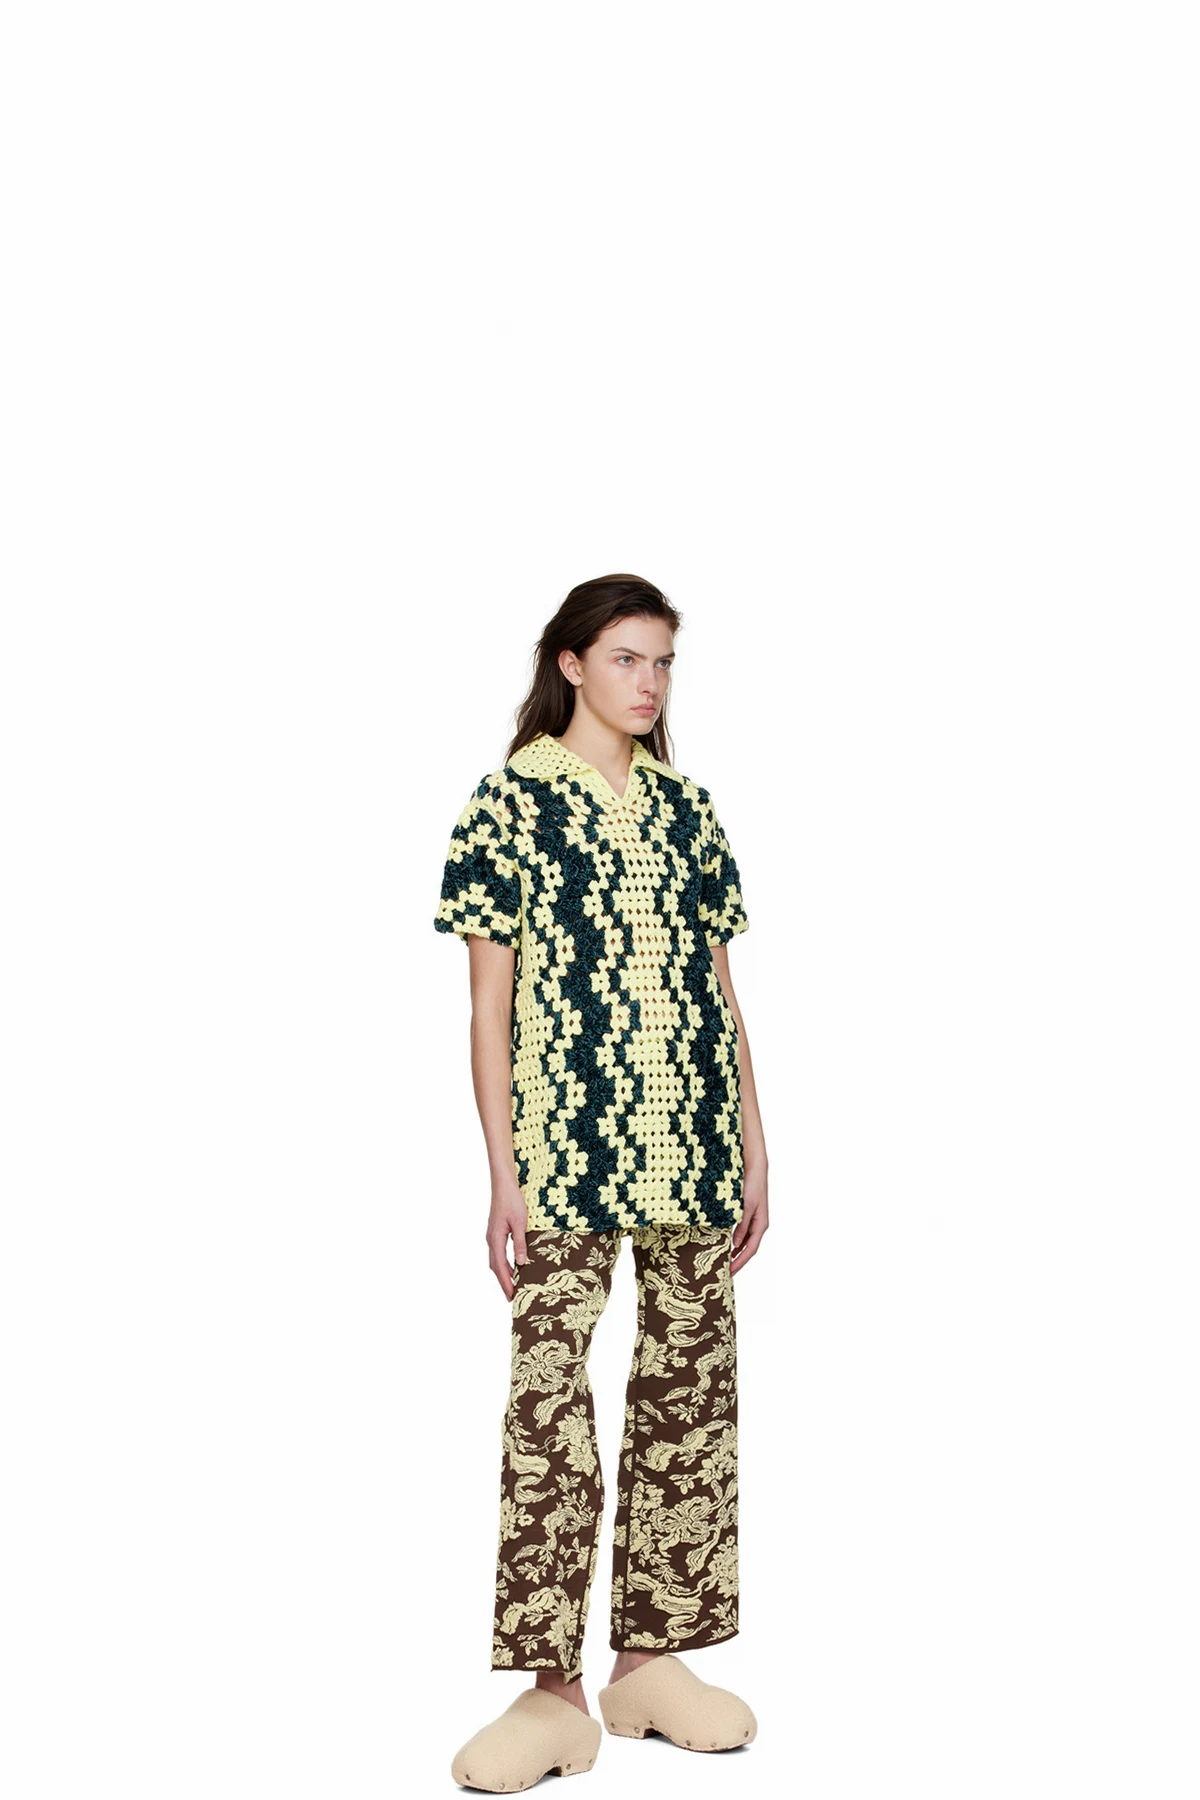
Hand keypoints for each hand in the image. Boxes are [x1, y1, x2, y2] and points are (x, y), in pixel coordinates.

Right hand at [487, 1185, 529, 1299]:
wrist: (503, 1185)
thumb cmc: (512, 1201)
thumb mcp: (520, 1223)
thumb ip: (520, 1243)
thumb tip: (522, 1263)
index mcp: (496, 1239)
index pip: (500, 1267)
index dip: (506, 1283)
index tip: (512, 1296)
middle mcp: (491, 1240)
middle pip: (495, 1267)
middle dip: (503, 1283)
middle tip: (512, 1297)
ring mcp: (492, 1236)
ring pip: (495, 1261)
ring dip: (502, 1274)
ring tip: (512, 1286)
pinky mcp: (495, 1233)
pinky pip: (498, 1253)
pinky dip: (503, 1264)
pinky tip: (512, 1266)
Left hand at [730, 1167, 767, 1274]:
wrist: (754, 1166)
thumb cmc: (752, 1184)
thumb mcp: (745, 1206)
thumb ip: (741, 1226)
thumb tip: (736, 1244)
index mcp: (760, 1225)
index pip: (750, 1250)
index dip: (740, 1262)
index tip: (730, 1273)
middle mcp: (758, 1224)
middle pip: (748, 1248)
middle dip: (738, 1260)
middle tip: (725, 1272)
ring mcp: (752, 1219)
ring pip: (744, 1240)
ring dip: (735, 1251)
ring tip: (723, 1261)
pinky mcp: (745, 1212)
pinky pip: (740, 1231)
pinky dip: (733, 1239)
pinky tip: (724, 1242)